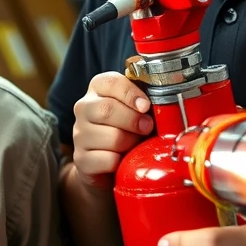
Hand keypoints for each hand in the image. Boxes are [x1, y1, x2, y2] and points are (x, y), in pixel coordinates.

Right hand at [71, 72, 152, 190]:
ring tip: (135, 144)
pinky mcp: (81, 159)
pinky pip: (108, 160)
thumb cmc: (127, 130)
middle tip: (147, 128)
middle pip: (106, 110)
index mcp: (98, 89)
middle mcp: (83, 109)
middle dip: (134, 120)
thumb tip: (166, 103)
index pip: (110, 82)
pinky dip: (121, 161)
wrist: (107, 163)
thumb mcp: (136, 110)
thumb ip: (145, 101)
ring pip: (111, 137)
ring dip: (130, 143)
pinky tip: (123, 159)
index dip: (131, 94)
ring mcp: (79, 135)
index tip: (146, 106)